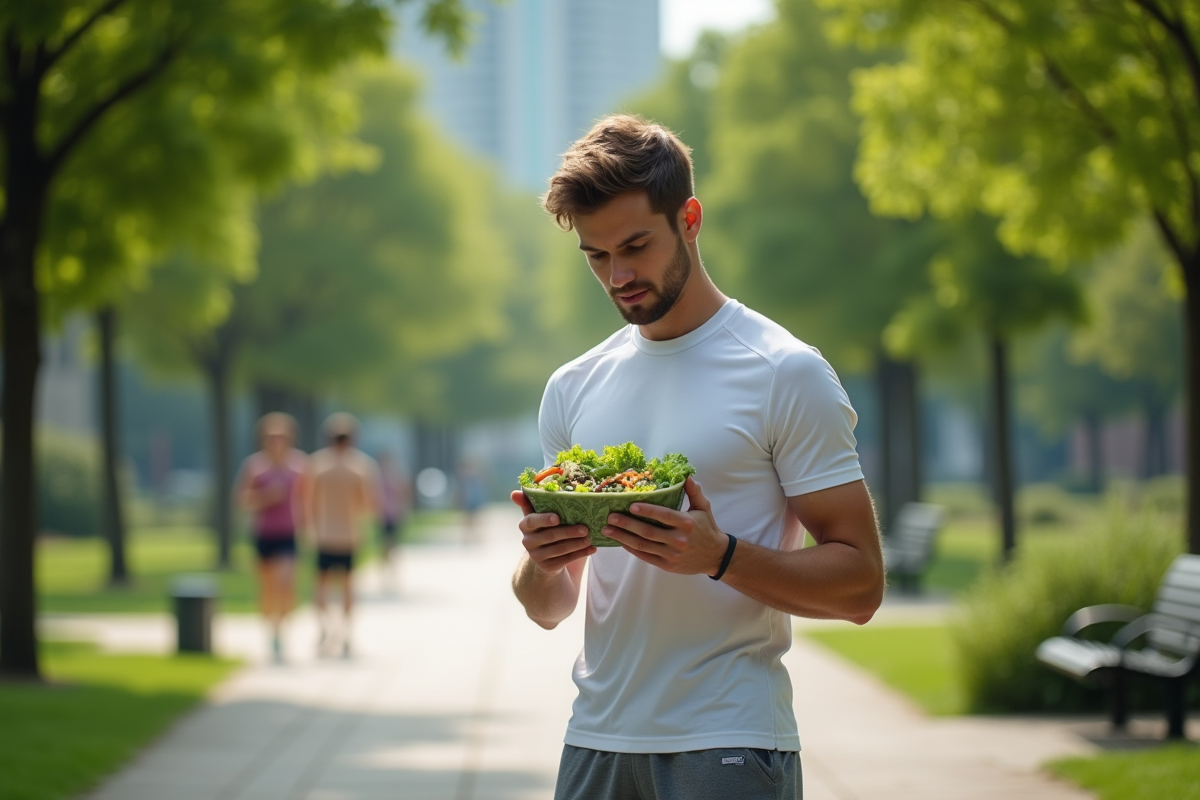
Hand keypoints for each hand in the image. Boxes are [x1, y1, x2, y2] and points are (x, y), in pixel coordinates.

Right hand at [511, 490, 595, 575]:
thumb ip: (529, 503)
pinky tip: (592, 548)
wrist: (544, 555)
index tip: (558, 517)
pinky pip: (566, 560)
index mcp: (525, 526)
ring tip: (590, 538)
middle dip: (569, 532)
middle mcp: (528, 541)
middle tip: (585, 528)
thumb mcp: (537, 515)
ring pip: (559, 549)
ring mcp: (537, 556)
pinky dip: (581, 554)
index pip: (532, 521)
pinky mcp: (547, 567)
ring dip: (577, 543)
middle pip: (550, 536)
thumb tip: (514, 493)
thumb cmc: (545, 527)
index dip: (544, 519)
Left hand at [602, 477, 727, 575]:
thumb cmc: (707, 528)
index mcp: (686, 523)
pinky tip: (621, 541)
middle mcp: (678, 540)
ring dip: (623, 537)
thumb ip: (694, 492)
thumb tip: (686, 476)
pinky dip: (632, 549)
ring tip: (607, 530)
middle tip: (610, 518)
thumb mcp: (704, 508)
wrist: (716, 556)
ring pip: (643, 545)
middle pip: (648, 532)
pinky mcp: (667, 565)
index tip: (631, 506)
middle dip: (627, 524)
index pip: (663, 515)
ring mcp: (672, 554)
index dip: (647, 510)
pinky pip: (646, 557)